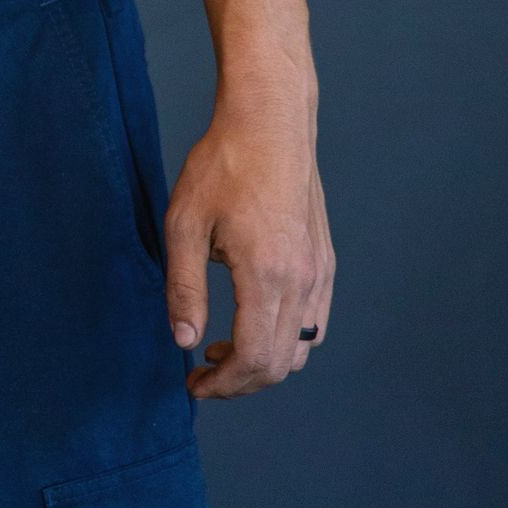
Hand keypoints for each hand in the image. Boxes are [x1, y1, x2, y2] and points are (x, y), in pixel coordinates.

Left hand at [164, 87, 333, 398]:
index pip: (255, 358)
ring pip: (301, 347)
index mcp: (268, 274)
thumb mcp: (185, 224)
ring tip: (219, 348)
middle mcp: (304, 280)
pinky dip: (285, 339)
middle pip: (280, 363)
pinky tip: (250, 322)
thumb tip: (183, 342)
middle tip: (200, 375)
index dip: (223, 384)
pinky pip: (314, 321)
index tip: (193, 385)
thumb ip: (183, 289)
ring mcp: (320, 272)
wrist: (271, 122)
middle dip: (239, 382)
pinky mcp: (325, 261)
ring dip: (262, 361)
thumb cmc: (223, 165)